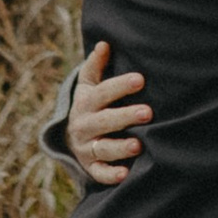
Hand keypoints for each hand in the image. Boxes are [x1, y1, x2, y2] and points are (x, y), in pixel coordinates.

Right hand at [67, 40, 150, 183]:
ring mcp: (86, 147)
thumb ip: (95, 65)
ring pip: (103, 148)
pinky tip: (125, 174)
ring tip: (138, 145)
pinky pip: (98, 173)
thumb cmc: (89, 105)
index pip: (103, 93)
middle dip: (126, 116)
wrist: (69, 137)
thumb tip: (104, 43)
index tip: (140, 79)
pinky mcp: (89, 167)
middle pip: (105, 121)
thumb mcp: (87, 85)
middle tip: (148, 112)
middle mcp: (84, 125)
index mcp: (86, 102)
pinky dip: (110, 175)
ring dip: (120, 147)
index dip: (121, 86)